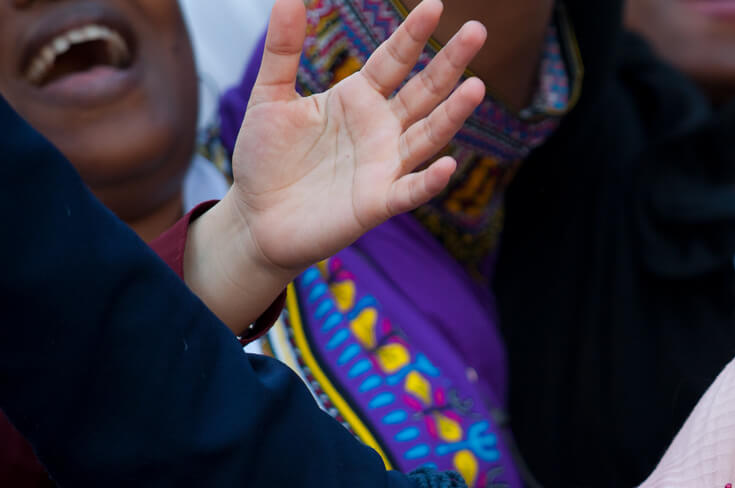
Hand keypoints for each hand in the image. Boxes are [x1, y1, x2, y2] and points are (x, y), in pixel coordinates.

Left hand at [183, 0, 484, 329]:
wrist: (256, 218)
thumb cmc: (265, 160)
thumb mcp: (269, 97)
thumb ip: (284, 50)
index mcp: (358, 99)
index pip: (394, 60)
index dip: (413, 34)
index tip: (435, 4)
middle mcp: (380, 130)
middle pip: (424, 91)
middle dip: (450, 63)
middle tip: (478, 30)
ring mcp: (384, 166)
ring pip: (428, 135)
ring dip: (453, 114)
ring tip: (476, 87)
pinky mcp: (377, 203)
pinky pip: (410, 190)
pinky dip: (429, 181)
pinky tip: (447, 165)